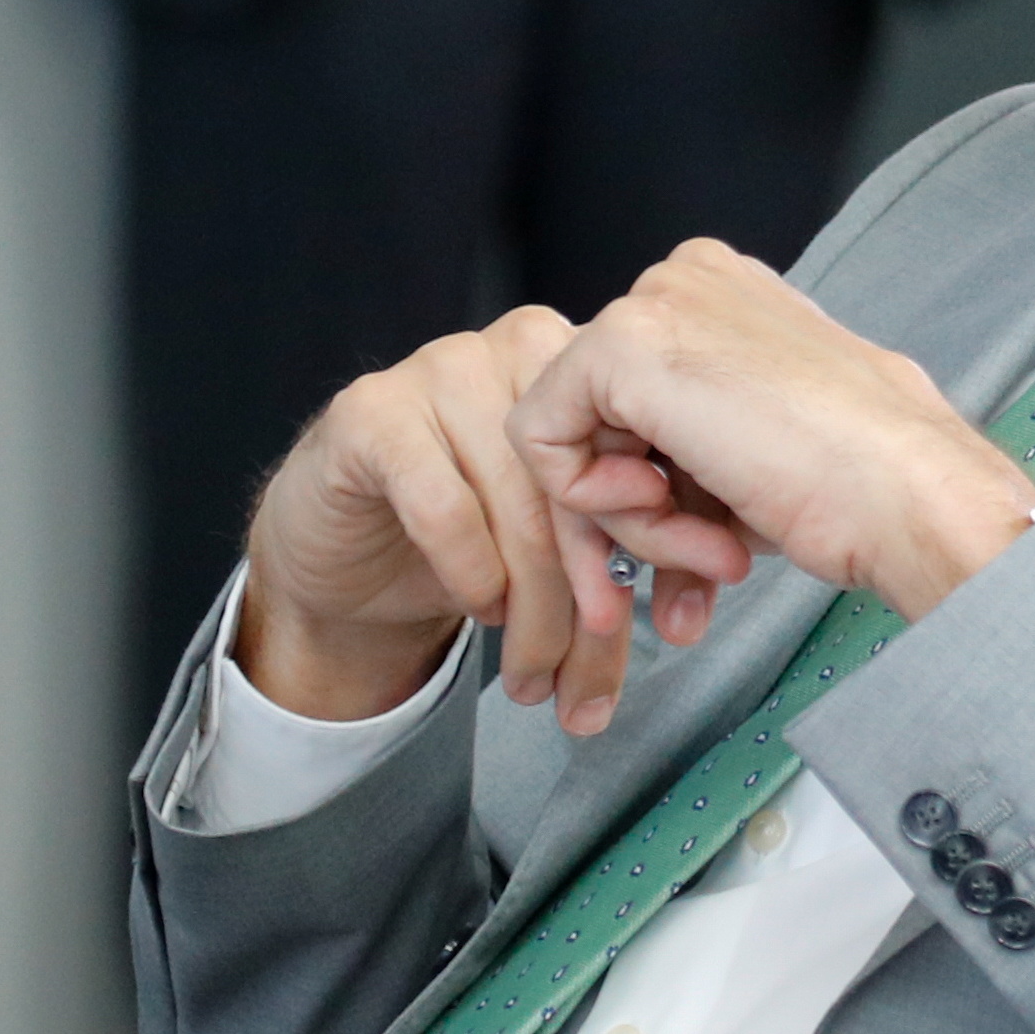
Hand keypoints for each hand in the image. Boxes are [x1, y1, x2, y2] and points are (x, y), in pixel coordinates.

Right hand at [238, 308, 717, 734]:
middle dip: (595, 602)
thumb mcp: (558, 546)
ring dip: (535, 612)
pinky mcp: (371, 412)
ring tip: (534, 677)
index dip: (664, 546)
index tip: (685, 620)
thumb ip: (621, 556)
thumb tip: (692, 611)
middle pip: (581, 487)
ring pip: (519, 505)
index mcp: (581, 366)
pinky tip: (480, 608)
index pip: (639, 457)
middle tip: (591, 685)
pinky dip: (471, 571)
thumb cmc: (461, 539)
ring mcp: (440, 370)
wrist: (342, 550)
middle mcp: (518, 348)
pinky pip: (444, 503)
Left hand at [505, 241, 1034, 632]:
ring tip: (711, 562)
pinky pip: (544, 441)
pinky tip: (680, 524)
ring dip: (638, 527)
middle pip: (598, 418)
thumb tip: (631, 485)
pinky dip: (598, 508)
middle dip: (642, 517)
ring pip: (574, 436)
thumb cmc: (862, 482)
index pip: (635, 402)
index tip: (714, 541)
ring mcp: (652, 304)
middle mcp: (681, 279)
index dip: (660, 490)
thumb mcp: (756, 446)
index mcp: (722, 291)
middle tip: (699, 575)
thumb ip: (688, 446)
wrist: (906, 495)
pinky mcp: (621, 345)